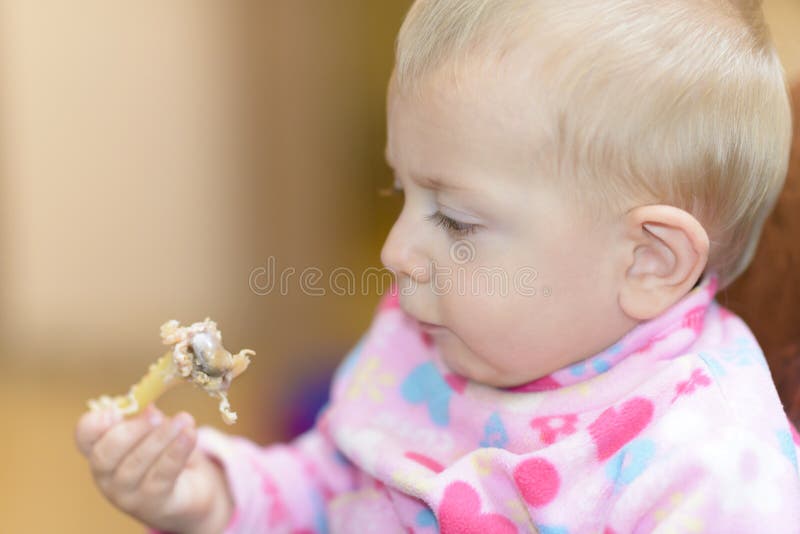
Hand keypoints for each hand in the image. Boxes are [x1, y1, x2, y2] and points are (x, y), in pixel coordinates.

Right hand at [75, 405, 232, 533]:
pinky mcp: (152, 503)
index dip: (96, 422)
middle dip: (131, 431)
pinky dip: (176, 453)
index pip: (85, 435)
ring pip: (135, 466)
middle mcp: (106, 476)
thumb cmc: (162, 453)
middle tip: (157, 415)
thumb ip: (146, 416)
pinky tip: (190, 435)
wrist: (186, 490)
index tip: (118, 409)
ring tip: (184, 420)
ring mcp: (126, 494)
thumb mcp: (153, 430)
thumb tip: (147, 404)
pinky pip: (161, 477)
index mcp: (100, 449)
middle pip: (105, 455)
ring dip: (161, 439)